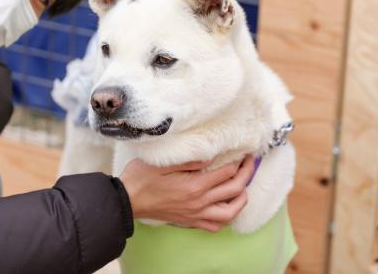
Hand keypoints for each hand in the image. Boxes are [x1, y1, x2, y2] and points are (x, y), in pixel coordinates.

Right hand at [120, 155, 254, 232]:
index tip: (243, 152)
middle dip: (247, 174)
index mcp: (194, 185)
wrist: (127, 201)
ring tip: (243, 187)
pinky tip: (226, 206)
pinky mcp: (190, 221)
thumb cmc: (141, 178)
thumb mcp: (162, 161)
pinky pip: (215, 225)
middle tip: (250, 162)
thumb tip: (211, 155)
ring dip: (241, 199)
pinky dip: (226, 217)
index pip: (227, 172)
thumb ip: (189, 159)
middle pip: (234, 190)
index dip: (238, 161)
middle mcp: (199, 202)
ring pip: (230, 212)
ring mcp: (195, 214)